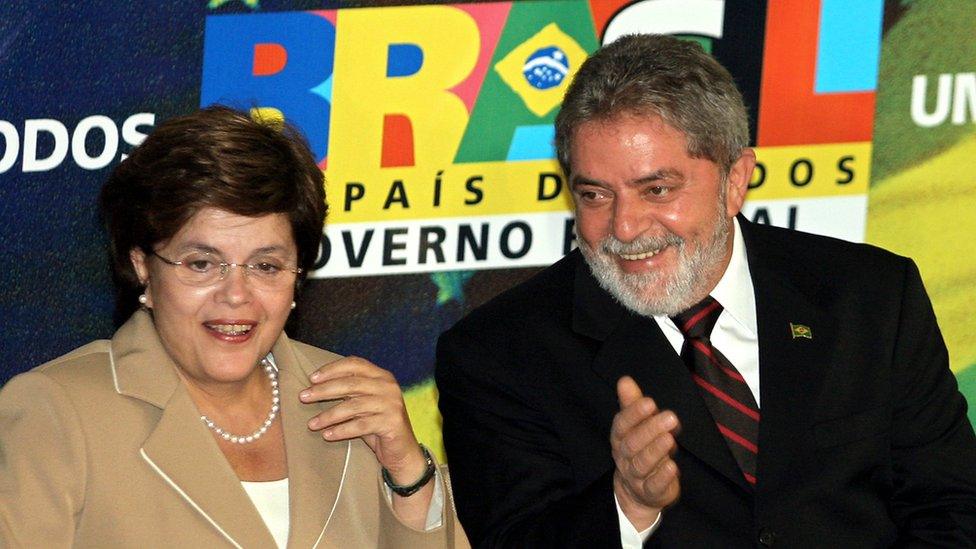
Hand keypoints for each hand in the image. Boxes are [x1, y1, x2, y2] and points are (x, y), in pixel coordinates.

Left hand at [301, 356, 426, 484]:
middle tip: (303, 397)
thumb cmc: (377, 425)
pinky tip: (327, 435)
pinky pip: (360, 425)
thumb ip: (350, 392)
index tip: (312, 378)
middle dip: (324, 390)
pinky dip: (341, 430)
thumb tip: (315, 386)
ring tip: (311, 424)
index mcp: (382, 376)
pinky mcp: (392, 423)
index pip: (355, 364)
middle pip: (350, 383)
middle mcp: (388, 386)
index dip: (332, 369)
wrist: (402, 451)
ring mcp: (391, 404)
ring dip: (328, 415)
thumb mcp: (365, 403)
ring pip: (353, 406)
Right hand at [611, 376, 680, 529]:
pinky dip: (662, 476)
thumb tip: (624, 380)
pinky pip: (653, 486)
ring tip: (670, 438)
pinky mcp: (650, 492)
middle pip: (632, 443)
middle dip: (650, 429)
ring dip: (656, 450)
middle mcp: (624, 457)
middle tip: (670, 416)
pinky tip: (672, 466)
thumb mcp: (636, 426)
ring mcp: (636, 476)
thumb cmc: (640, 450)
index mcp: (620, 438)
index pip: (622, 424)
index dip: (634, 414)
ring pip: (642, 463)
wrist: (638, 492)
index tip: (649, 402)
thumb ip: (632, 404)